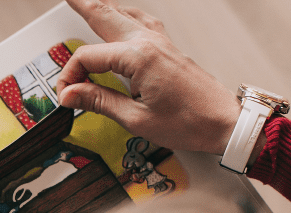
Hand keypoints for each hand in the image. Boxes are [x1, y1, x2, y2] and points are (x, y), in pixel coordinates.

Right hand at [56, 0, 241, 154]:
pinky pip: (144, 22)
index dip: (71, 76)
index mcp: (138, 58)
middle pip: (106, 16)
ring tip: (88, 2)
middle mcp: (149, 43)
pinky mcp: (169, 49)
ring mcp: (161, 43)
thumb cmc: (188, 123)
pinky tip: (123, 16)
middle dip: (83, 5)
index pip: (88, 58)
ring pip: (125, 14)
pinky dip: (128, 15)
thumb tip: (71, 94)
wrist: (223, 122)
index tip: (67, 95)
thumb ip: (99, 102)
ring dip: (104, 7)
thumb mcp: (135, 119)